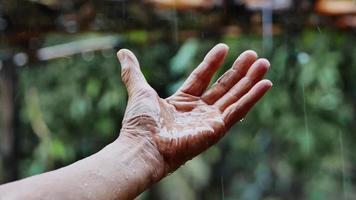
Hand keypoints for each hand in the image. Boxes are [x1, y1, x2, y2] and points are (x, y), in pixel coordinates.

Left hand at [117, 43, 271, 175]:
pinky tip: (266, 84)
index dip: (213, 62)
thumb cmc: (140, 122)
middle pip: (224, 86)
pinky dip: (252, 98)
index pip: (202, 77)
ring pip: (235, 96)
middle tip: (254, 54)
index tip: (224, 47)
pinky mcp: (217, 129)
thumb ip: (133, 71)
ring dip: (251, 81)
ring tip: (264, 63)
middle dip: (239, 70)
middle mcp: (198, 110)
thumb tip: (122, 52)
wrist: (144, 146)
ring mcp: (209, 120)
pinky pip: (239, 110)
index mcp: (182, 101)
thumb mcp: (139, 89)